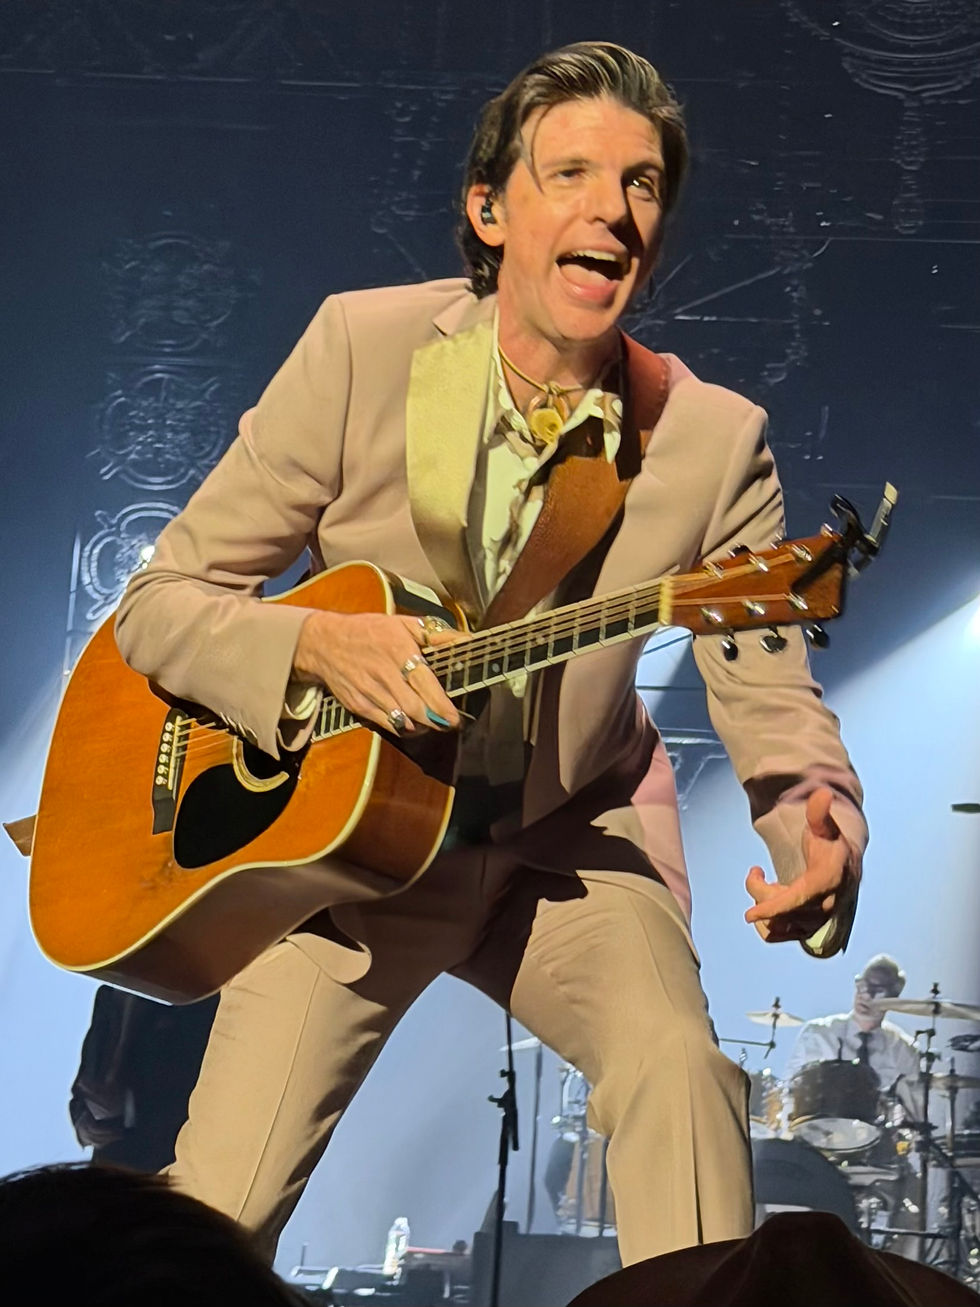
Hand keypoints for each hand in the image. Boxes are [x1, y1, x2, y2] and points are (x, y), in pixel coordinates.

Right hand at [292, 610, 462, 735]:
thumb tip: (466, 640)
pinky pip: (385, 724)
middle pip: (415, 708)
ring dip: (421, 726)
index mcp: (398, 649)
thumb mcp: (403, 624)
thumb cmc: (368, 630)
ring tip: (432, 722)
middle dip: (435, 720)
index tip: (455, 718)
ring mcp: (369, 691)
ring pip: (401, 720)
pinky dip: (401, 727)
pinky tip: (411, 722)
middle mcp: (383, 673)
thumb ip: (436, 635)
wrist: (323, 642)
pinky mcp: (358, 705)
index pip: (424, 684)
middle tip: (448, 723)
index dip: (442, 706)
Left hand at [744, 786, 858, 942]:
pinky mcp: (807, 930)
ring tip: (769, 885)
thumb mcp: (825, 826)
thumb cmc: (828, 844)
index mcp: (828, 881)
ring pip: (777, 924)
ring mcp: (816, 922)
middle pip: (781, 910)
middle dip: (761, 890)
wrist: (842, 865)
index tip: (748, 915)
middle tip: (757, 871)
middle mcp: (825, 907)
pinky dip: (766, 920)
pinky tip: (769, 900)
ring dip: (765, 904)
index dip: (773, 907)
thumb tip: (822, 793)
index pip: (798, 900)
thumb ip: (819, 813)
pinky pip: (777, 935)